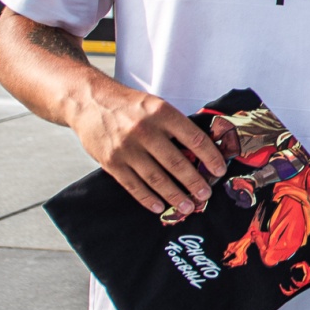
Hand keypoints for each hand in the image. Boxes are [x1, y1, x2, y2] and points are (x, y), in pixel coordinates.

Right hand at [64, 79, 225, 219]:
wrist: (89, 102)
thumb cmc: (130, 106)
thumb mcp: (156, 106)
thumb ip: (176, 126)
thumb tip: (202, 152)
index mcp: (161, 113)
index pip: (193, 138)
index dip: (209, 156)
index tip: (220, 170)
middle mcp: (144, 130)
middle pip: (176, 162)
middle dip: (194, 182)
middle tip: (206, 195)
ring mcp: (126, 148)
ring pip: (156, 178)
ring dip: (174, 195)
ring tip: (189, 206)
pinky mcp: (111, 162)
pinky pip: (133, 185)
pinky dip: (148, 199)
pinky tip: (160, 207)